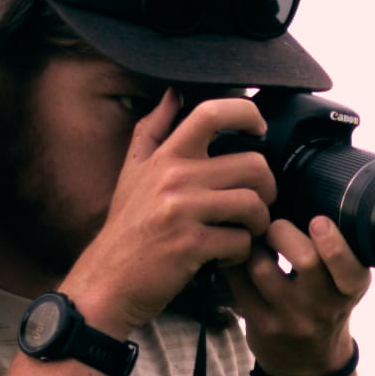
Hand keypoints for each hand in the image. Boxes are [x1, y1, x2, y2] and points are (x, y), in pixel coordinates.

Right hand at [65, 94, 277, 334]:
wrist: (107, 281)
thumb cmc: (127, 228)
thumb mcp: (132, 172)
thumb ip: (153, 130)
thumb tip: (172, 93)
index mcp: (166, 156)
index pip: (211, 113)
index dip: (246, 113)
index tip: (259, 130)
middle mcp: (175, 177)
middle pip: (252, 164)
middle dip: (266, 187)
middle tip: (258, 202)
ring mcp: (183, 211)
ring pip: (252, 204)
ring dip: (259, 222)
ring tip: (245, 231)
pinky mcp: (191, 246)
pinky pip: (240, 241)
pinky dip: (241, 253)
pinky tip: (227, 256)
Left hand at [233, 202, 368, 375]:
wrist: (308, 364)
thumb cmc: (324, 306)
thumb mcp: (344, 282)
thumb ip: (334, 250)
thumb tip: (302, 192)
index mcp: (351, 288)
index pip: (348, 266)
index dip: (332, 241)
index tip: (318, 222)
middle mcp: (324, 306)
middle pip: (305, 260)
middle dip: (283, 231)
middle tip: (275, 225)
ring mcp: (291, 319)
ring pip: (263, 267)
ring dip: (253, 243)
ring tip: (255, 238)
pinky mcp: (262, 325)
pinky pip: (239, 282)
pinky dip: (236, 260)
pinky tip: (240, 254)